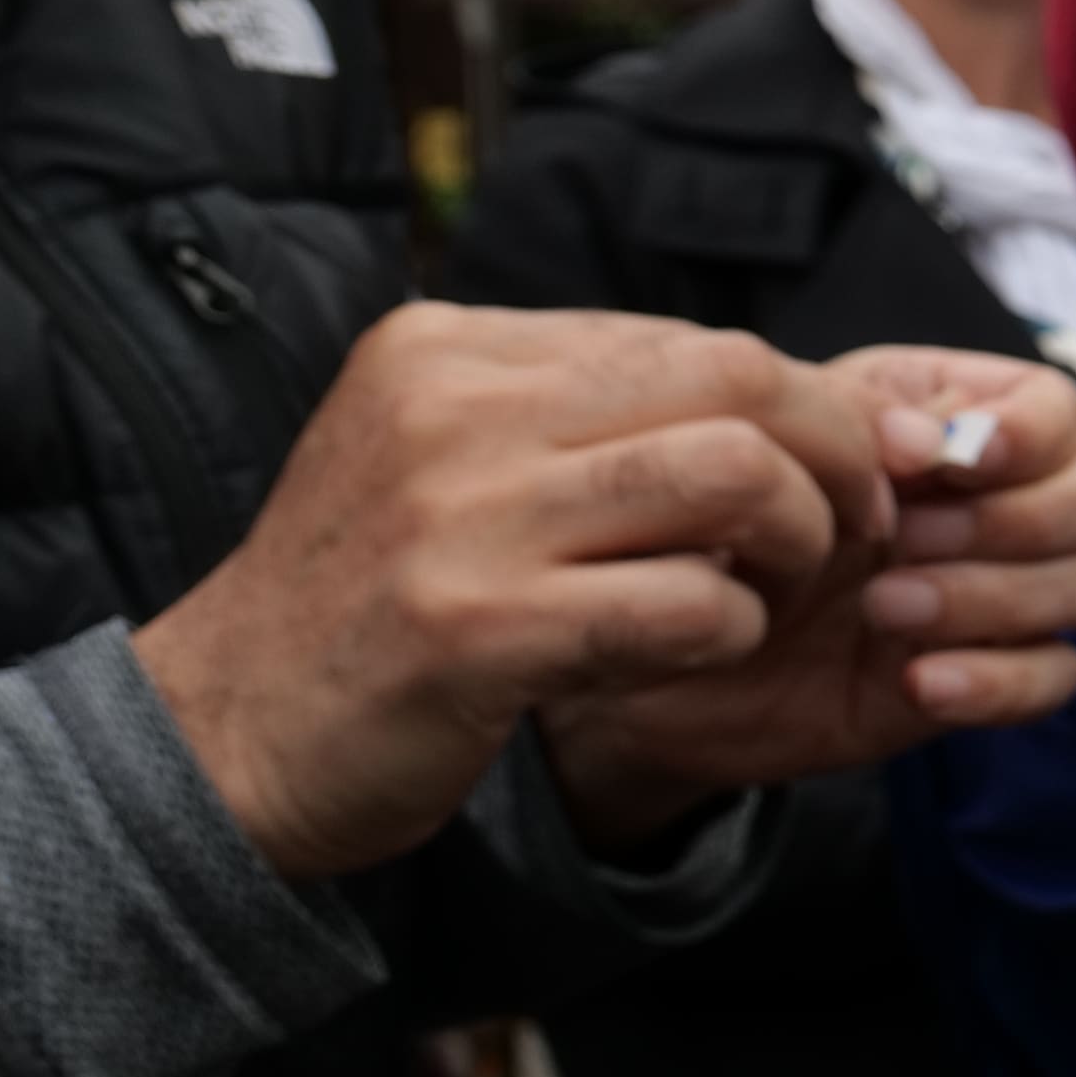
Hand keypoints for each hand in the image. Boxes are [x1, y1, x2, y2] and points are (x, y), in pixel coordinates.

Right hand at [135, 309, 906, 877]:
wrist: (221, 736)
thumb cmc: (370, 606)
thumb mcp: (447, 466)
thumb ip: (576, 418)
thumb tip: (775, 394)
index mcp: (445, 348)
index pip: (687, 340)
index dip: (791, 409)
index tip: (822, 477)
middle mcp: (453, 410)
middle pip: (738, 379)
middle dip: (837, 452)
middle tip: (854, 525)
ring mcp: (460, 517)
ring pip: (736, 477)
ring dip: (801, 544)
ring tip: (775, 594)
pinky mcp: (478, 631)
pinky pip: (693, 604)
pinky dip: (733, 632)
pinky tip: (694, 655)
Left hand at [541, 351, 1075, 844]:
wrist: (661, 635)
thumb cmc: (715, 517)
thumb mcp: (772, 438)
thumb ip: (855, 419)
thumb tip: (929, 442)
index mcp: (963, 411)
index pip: (1065, 407)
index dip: (1021, 436)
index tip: (929, 464)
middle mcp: (1008, 493)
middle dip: (1028, 517)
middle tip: (910, 539)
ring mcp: (1011, 585)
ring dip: (1001, 596)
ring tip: (884, 609)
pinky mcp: (993, 672)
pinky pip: (1060, 676)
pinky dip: (999, 679)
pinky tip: (920, 680)